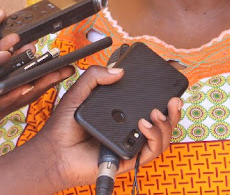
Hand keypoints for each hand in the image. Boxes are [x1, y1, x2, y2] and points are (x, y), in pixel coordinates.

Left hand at [0, 65, 182, 194]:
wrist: (54, 152)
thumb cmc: (64, 126)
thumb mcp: (79, 92)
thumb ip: (95, 76)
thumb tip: (118, 71)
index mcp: (121, 113)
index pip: (147, 104)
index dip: (163, 95)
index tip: (169, 83)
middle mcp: (129, 128)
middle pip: (162, 121)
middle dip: (174, 111)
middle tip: (174, 99)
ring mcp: (130, 144)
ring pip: (162, 137)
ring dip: (166, 124)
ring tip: (157, 113)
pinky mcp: (128, 159)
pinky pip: (151, 151)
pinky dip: (154, 137)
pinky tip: (144, 125)